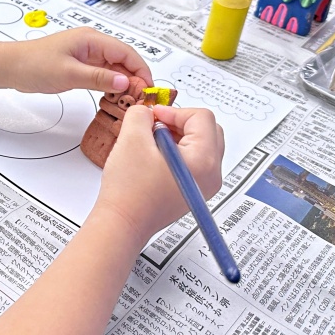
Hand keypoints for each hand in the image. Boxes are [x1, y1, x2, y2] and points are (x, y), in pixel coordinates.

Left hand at [8, 28, 152, 94]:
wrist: (11, 67)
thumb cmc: (33, 64)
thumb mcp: (69, 73)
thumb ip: (98, 78)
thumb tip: (125, 81)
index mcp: (91, 39)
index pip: (127, 53)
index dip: (142, 70)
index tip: (149, 89)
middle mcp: (92, 44)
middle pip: (124, 60)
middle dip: (136, 78)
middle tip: (143, 99)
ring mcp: (87, 55)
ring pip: (115, 68)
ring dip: (125, 83)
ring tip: (132, 101)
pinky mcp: (81, 66)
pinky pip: (103, 74)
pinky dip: (112, 85)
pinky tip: (115, 97)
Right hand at [95, 104, 223, 243]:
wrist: (123, 223)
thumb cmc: (130, 193)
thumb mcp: (132, 139)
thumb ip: (142, 114)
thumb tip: (148, 111)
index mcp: (203, 160)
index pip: (201, 117)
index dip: (174, 111)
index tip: (154, 117)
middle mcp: (211, 174)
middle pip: (207, 130)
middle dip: (180, 122)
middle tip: (155, 126)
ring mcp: (204, 185)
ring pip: (201, 144)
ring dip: (178, 136)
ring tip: (151, 143)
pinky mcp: (193, 191)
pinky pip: (194, 161)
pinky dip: (177, 152)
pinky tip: (154, 157)